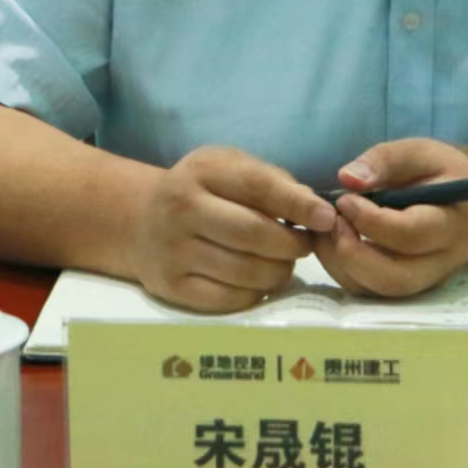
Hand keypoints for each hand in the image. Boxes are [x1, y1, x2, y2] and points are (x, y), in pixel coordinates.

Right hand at [130, 145, 335, 312]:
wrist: (140, 220)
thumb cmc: (202, 191)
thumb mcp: (230, 168)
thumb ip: (274, 183)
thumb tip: (317, 212)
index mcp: (202, 171)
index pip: (257, 186)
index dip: (297, 204)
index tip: (326, 218)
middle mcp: (182, 208)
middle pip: (252, 234)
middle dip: (291, 244)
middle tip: (305, 246)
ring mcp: (172, 249)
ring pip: (244, 271)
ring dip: (278, 271)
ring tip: (284, 263)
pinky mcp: (170, 285)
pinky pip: (227, 299)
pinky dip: (254, 293)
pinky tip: (259, 281)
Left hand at [313, 138, 467, 297]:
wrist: (462, 204)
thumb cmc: (440, 173)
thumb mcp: (419, 152)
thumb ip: (384, 160)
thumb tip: (347, 179)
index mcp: (452, 223)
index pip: (410, 235)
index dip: (370, 220)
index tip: (345, 199)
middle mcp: (443, 262)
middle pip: (396, 278)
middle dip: (353, 253)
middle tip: (332, 222)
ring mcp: (425, 281)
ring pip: (379, 291)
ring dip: (342, 264)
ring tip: (328, 230)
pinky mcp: (405, 288)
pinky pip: (370, 292)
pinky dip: (343, 271)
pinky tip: (333, 242)